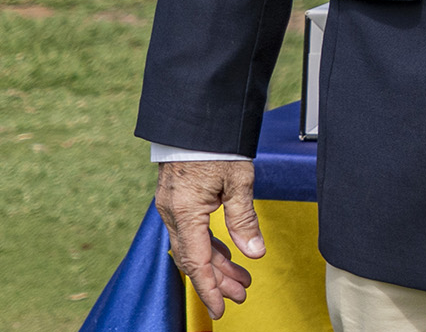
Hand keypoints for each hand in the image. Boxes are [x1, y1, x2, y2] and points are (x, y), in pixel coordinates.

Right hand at [156, 159, 262, 319]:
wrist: (198, 117)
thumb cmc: (217, 144)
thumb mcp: (238, 182)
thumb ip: (244, 219)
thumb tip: (254, 252)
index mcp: (184, 211)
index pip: (197, 261)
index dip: (209, 288)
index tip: (221, 307)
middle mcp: (172, 213)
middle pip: (195, 258)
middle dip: (218, 280)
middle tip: (241, 294)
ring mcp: (172, 206)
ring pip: (194, 246)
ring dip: (217, 264)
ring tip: (241, 278)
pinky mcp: (177, 199)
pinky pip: (192, 231)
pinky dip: (210, 245)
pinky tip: (228, 254)